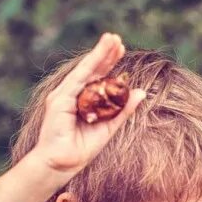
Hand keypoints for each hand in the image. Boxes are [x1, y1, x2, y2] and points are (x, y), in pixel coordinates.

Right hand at [32, 32, 144, 174]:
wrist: (62, 164)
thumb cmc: (82, 148)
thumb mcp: (109, 126)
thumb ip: (123, 109)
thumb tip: (142, 92)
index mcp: (82, 99)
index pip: (97, 76)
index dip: (109, 62)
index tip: (122, 49)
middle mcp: (72, 94)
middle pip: (91, 69)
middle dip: (105, 53)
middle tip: (117, 38)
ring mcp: (64, 95)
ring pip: (85, 70)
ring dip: (99, 54)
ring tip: (111, 39)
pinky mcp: (59, 100)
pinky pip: (77, 80)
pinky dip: (89, 67)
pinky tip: (99, 56)